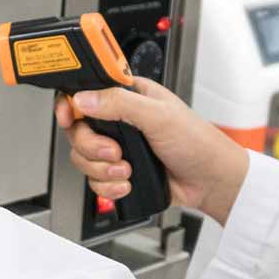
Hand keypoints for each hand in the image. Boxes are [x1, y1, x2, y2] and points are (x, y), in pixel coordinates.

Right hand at [58, 78, 250, 224]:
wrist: (210, 181)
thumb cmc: (197, 142)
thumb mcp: (158, 115)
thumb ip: (119, 103)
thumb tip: (84, 98)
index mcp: (128, 95)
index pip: (85, 93)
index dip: (71, 105)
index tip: (68, 117)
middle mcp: (119, 119)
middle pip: (78, 130)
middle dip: (92, 147)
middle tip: (115, 152)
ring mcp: (118, 146)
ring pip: (83, 158)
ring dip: (102, 169)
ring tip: (127, 170)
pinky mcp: (119, 170)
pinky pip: (94, 180)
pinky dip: (108, 185)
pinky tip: (128, 183)